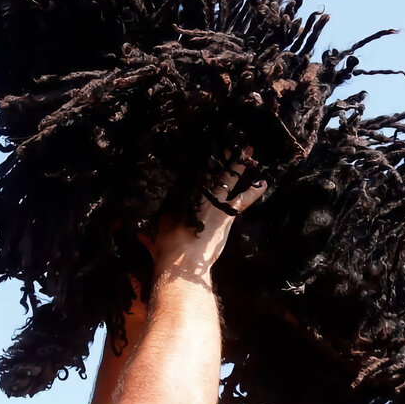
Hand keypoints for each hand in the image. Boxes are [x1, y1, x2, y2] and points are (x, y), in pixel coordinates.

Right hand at [151, 161, 265, 281]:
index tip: (202, 152)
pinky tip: (264, 183)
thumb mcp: (156, 235)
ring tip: (248, 151)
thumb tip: (140, 235)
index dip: (197, 162)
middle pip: (209, 169)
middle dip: (219, 155)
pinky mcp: (227, 212)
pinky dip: (255, 191)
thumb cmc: (167, 248)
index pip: (189, 174)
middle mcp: (197, 192)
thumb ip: (151, 233)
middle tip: (227, 143)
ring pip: (228, 176)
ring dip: (238, 163)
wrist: (182, 260)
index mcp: (179, 195)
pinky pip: (244, 198)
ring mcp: (214, 200)